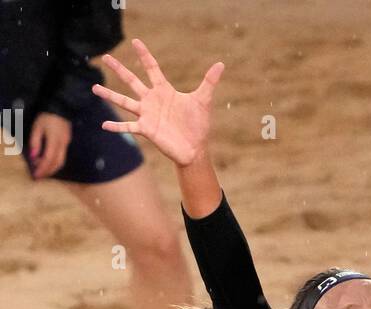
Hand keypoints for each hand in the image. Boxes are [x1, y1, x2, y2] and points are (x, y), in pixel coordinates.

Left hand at [27, 113, 70, 178]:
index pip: (49, 159)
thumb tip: (33, 157)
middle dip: (48, 171)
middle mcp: (63, 145)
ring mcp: (67, 144)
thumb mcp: (37, 127)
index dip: (42, 168)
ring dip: (53, 168)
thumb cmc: (46, 117)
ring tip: (44, 171)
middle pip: (57, 163)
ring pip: (62, 161)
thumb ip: (35, 142)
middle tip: (40, 176)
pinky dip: (55, 162)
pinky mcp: (67, 143)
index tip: (36, 175)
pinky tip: (49, 162)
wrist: (61, 108)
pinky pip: (62, 156)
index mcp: (54, 140)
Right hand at [94, 38, 223, 167]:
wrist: (195, 149)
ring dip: (109, 95)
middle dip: (119, 69)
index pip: (151, 68)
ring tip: (94, 88)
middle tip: (105, 57)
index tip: (136, 41)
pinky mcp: (146, 129)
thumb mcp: (203, 101)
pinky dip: (116, 126)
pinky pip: (128, 126)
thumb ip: (209, 82)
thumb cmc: (198, 126)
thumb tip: (221, 64)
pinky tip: (104, 125)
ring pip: (124, 101)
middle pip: (132, 81)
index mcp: (164, 91)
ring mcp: (147, 115)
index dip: (144, 55)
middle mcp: (152, 100)